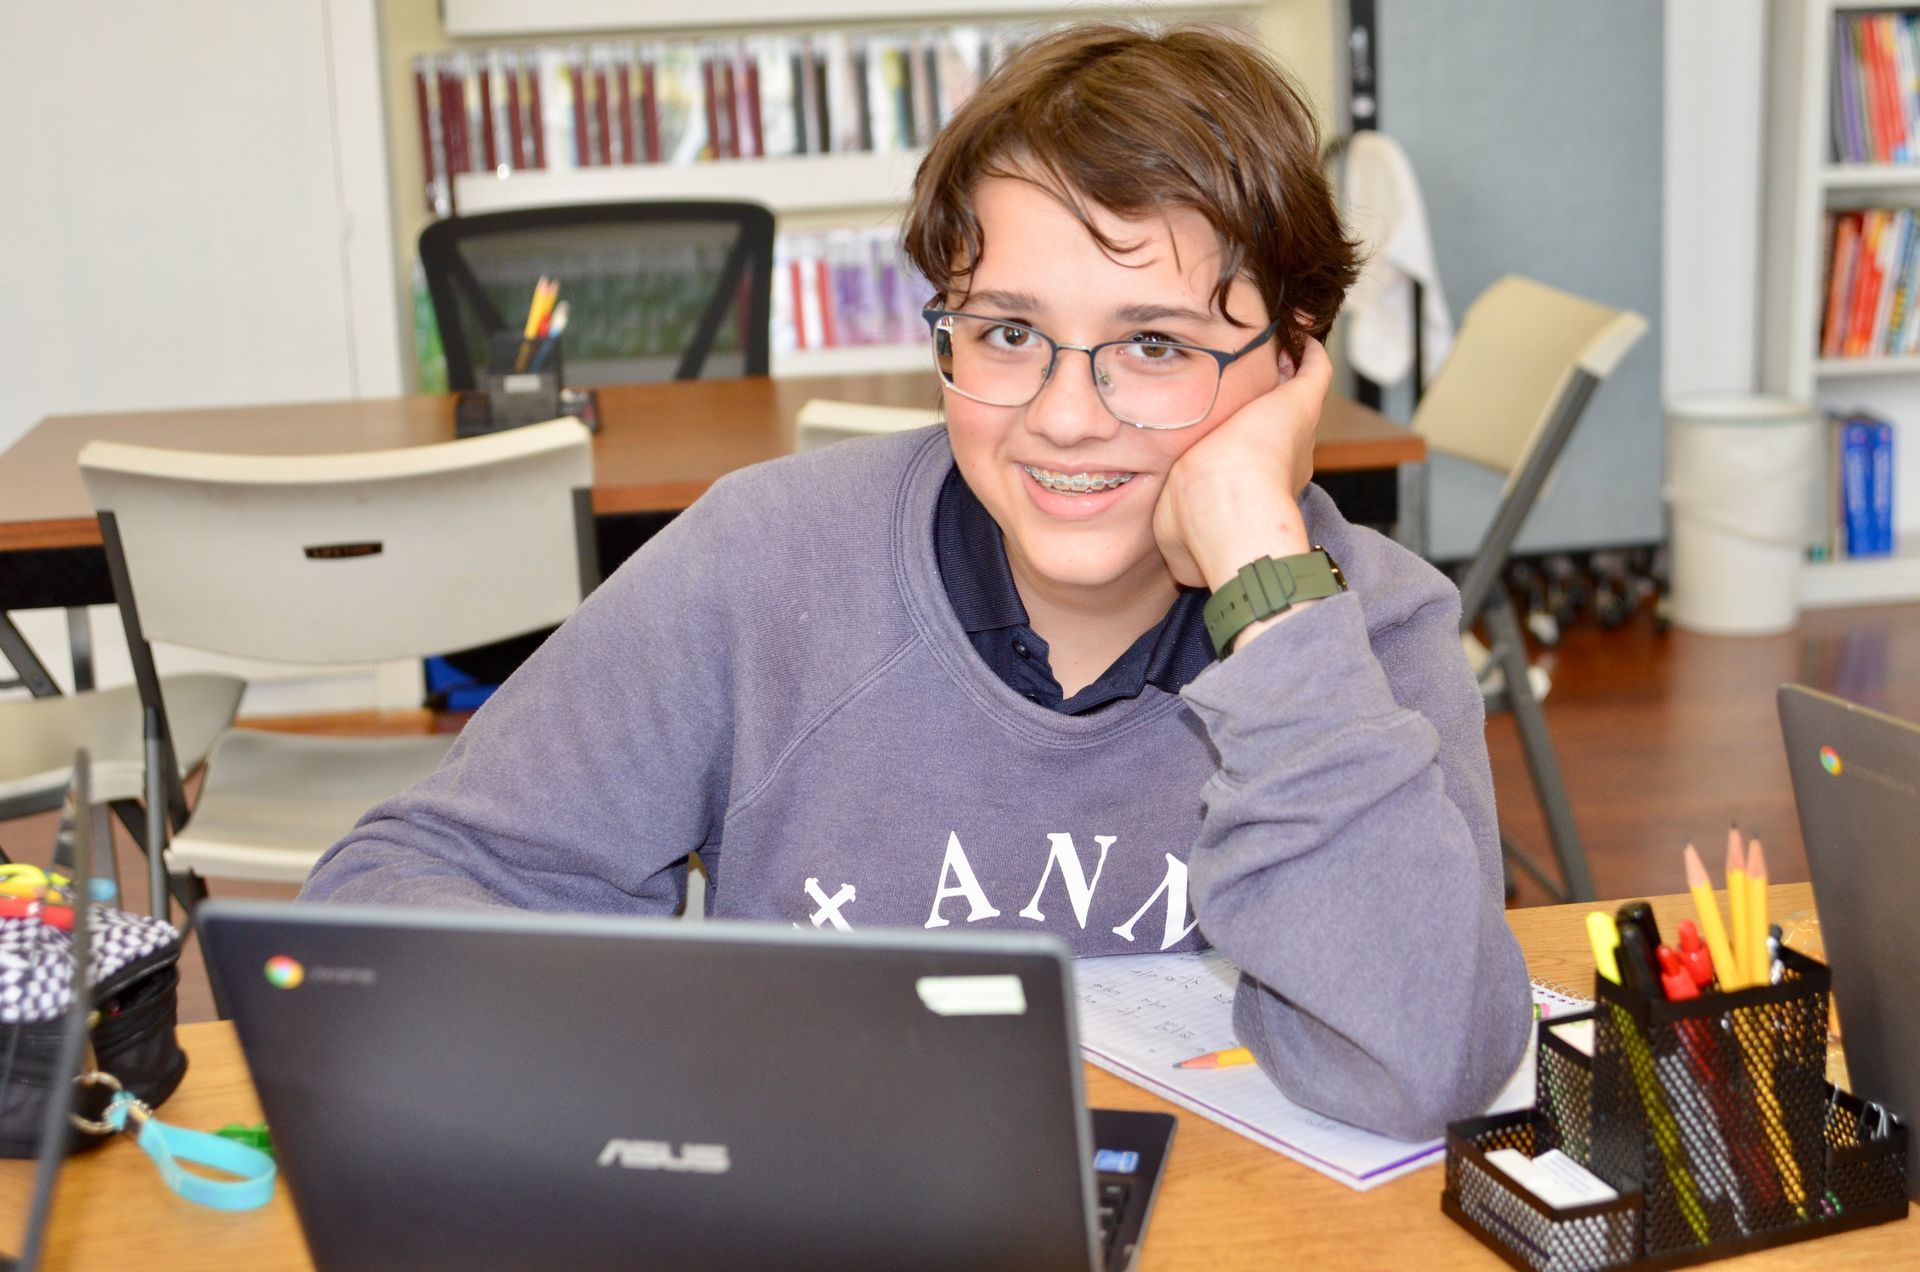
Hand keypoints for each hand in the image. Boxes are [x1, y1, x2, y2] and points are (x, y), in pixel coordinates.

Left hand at [1153, 336, 1331, 590]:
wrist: (1227, 512)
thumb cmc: (1200, 530)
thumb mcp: (1176, 539)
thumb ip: (1176, 533)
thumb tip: (1179, 555)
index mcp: (1253, 491)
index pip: (1250, 463)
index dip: (1239, 447)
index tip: (1224, 433)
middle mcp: (1284, 460)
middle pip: (1276, 424)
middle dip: (1261, 402)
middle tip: (1250, 376)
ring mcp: (1295, 430)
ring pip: (1295, 393)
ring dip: (1286, 370)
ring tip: (1276, 341)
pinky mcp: (1299, 403)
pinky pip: (1313, 367)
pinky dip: (1308, 346)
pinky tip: (1298, 325)